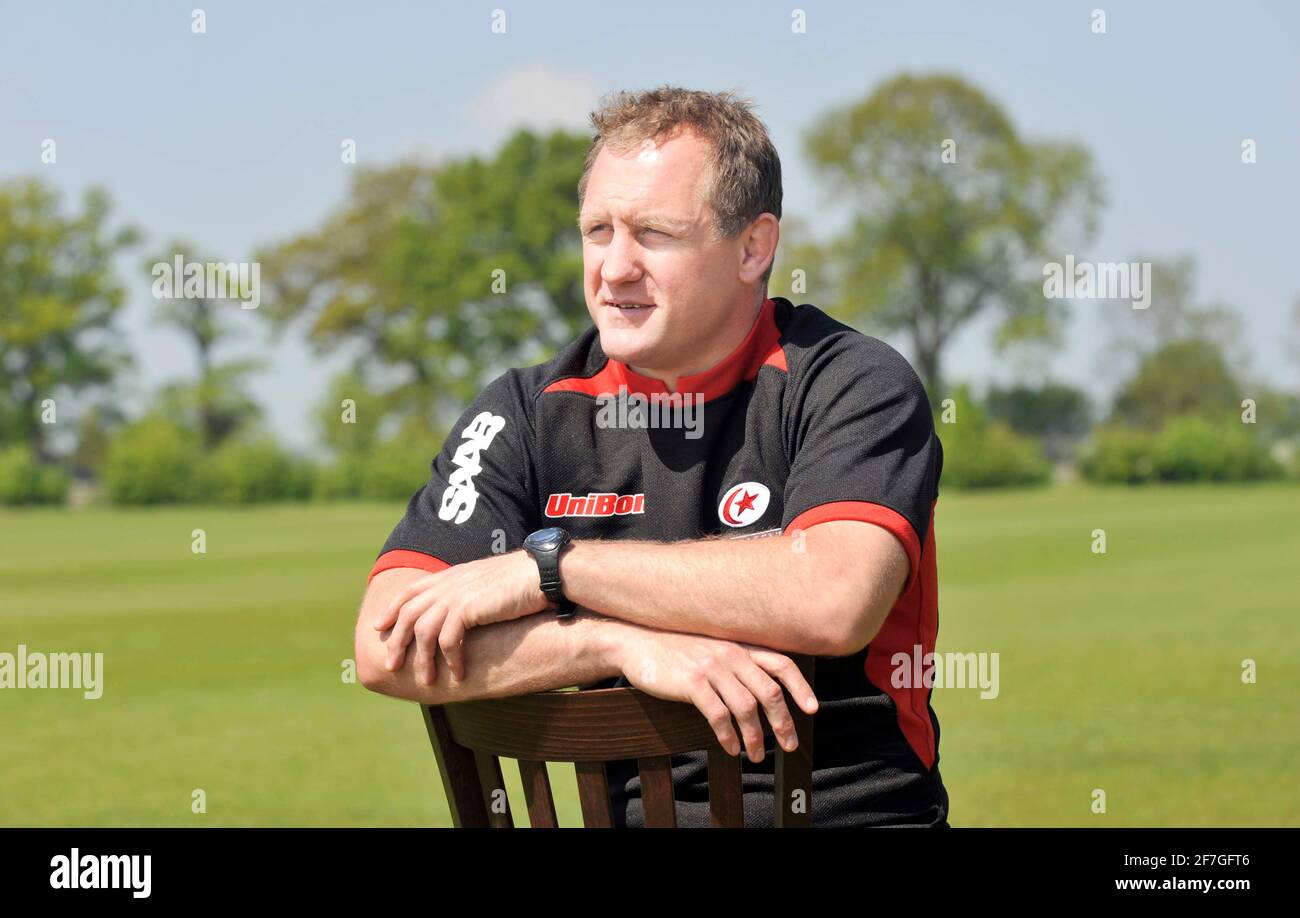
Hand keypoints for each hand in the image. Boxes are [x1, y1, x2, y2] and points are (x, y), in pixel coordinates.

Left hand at [370, 550, 548, 682]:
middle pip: (409, 614)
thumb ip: (468, 593)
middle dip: (397, 641)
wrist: (540, 573)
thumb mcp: (486, 583)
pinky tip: (457, 674)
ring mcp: (456, 595)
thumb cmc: (521, 580)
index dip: (391, 609)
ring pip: (424, 632)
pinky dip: (450, 660)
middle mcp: (448, 584)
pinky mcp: (468, 609)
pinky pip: (448, 641)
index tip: (379, 626)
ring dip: (422, 659)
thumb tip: (462, 612)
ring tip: (426, 681)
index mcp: (450, 576)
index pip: (409, 591)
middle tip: (391, 665)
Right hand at [610, 624, 817, 762]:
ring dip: (755, 737)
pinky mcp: (691, 683)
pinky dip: (728, 736)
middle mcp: (731, 653)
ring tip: (755, 756)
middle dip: (783, 722)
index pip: (781, 664)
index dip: (800, 687)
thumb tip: (761, 691)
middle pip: (769, 691)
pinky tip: (731, 747)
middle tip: (789, 745)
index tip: (812, 709)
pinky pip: (718, 715)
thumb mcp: (711, 647)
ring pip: (746, 708)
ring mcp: (711, 667)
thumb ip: (736, 661)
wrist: (636, 641)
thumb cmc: (675, 648)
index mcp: (739, 646)